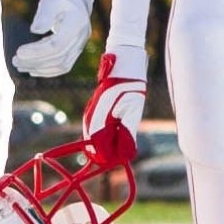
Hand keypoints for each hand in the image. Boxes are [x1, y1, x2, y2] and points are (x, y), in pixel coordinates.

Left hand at [11, 0, 93, 78]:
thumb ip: (44, 14)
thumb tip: (35, 30)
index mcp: (77, 23)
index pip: (56, 46)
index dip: (37, 52)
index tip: (18, 52)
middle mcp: (82, 36)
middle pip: (58, 58)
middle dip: (35, 61)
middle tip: (15, 61)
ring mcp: (80, 43)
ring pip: (62, 64)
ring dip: (40, 68)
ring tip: (19, 66)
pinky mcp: (76, 47)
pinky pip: (64, 64)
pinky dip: (48, 69)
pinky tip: (32, 68)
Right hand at [82, 50, 147, 166]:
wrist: (123, 66)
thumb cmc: (130, 86)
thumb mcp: (133, 110)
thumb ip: (127, 133)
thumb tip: (125, 154)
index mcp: (99, 120)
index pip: (100, 150)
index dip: (111, 157)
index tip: (124, 155)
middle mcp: (91, 119)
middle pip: (94, 148)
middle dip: (108, 153)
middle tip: (125, 149)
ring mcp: (90, 116)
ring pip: (94, 141)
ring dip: (107, 145)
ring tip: (123, 139)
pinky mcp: (93, 113)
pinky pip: (95, 132)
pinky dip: (105, 137)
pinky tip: (116, 132)